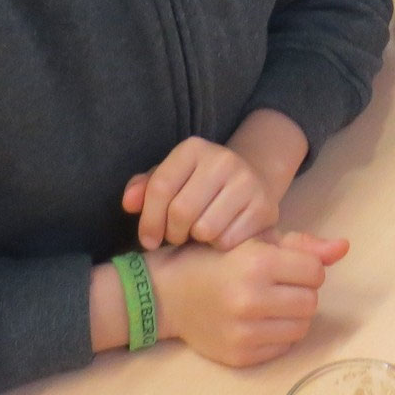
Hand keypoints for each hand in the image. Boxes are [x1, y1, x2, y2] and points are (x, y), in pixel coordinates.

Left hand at [123, 137, 278, 250]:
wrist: (250, 183)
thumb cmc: (198, 186)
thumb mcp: (171, 180)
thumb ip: (145, 188)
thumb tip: (129, 203)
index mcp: (193, 148)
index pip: (160, 187)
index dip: (148, 220)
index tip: (148, 240)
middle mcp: (222, 158)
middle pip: (181, 211)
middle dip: (173, 234)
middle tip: (177, 236)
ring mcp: (246, 181)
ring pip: (204, 229)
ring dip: (196, 241)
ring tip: (199, 234)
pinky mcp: (265, 205)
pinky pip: (227, 240)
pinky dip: (219, 246)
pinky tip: (220, 236)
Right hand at [150, 231, 350, 367]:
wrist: (171, 293)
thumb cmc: (217, 258)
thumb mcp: (257, 240)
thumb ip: (304, 245)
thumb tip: (345, 247)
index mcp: (257, 263)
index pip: (315, 273)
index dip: (307, 268)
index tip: (288, 266)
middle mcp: (251, 299)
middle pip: (311, 303)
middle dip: (302, 292)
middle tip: (280, 285)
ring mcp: (244, 332)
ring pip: (302, 328)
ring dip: (294, 315)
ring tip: (272, 302)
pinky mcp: (240, 357)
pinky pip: (282, 348)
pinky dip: (278, 334)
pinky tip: (259, 320)